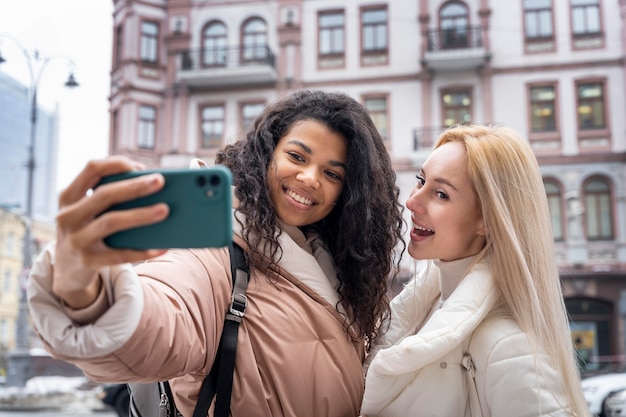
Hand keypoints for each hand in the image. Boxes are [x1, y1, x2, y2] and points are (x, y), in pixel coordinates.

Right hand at [52, 156, 168, 307]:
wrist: (67, 270)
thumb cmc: (88, 230)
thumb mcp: (87, 210)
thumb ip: (109, 196)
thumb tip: (150, 186)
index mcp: (69, 196)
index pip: (91, 169)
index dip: (116, 164)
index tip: (140, 167)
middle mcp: (68, 216)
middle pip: (104, 195)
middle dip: (134, 186)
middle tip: (160, 181)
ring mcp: (77, 239)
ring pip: (111, 222)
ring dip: (140, 214)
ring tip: (164, 210)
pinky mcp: (88, 261)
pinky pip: (120, 255)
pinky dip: (142, 251)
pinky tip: (162, 248)